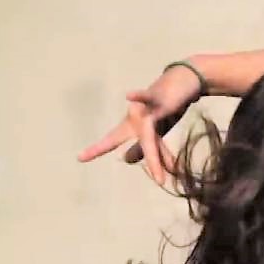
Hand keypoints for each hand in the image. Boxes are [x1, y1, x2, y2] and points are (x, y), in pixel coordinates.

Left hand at [76, 65, 202, 184]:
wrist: (183, 82)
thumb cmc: (167, 106)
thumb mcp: (156, 131)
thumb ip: (142, 146)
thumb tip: (126, 160)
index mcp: (133, 126)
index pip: (114, 140)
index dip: (97, 149)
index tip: (79, 158)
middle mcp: (135, 117)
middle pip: (141, 145)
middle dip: (150, 164)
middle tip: (155, 181)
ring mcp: (146, 108)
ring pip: (150, 136)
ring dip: (156, 158)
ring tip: (160, 179)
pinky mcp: (158, 98)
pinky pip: (148, 98)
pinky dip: (138, 96)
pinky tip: (128, 95)